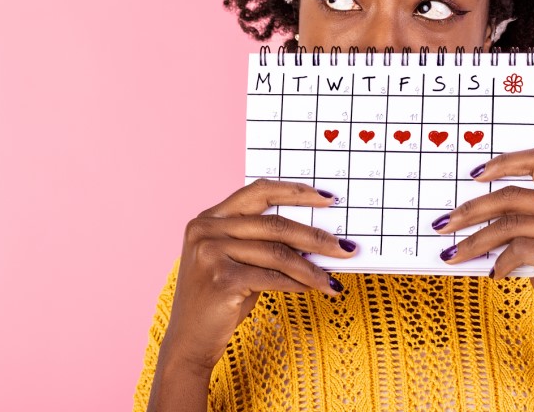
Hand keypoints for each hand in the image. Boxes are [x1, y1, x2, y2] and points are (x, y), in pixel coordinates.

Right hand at [161, 179, 358, 372]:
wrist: (189, 342)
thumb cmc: (220, 299)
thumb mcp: (236, 261)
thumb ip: (262, 242)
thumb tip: (314, 237)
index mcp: (208, 217)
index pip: (258, 192)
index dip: (296, 192)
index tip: (328, 199)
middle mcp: (205, 229)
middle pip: (274, 225)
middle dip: (315, 236)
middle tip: (344, 247)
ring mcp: (210, 253)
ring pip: (277, 253)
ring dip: (311, 267)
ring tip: (332, 277)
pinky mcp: (221, 279)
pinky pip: (272, 277)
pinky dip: (297, 283)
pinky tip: (313, 288)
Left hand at [432, 147, 533, 356]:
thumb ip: (521, 226)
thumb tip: (470, 217)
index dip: (505, 161)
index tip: (474, 174)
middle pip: (513, 194)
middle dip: (472, 209)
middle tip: (444, 224)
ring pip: (511, 224)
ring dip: (475, 241)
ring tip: (455, 254)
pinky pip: (520, 249)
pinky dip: (500, 262)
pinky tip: (494, 274)